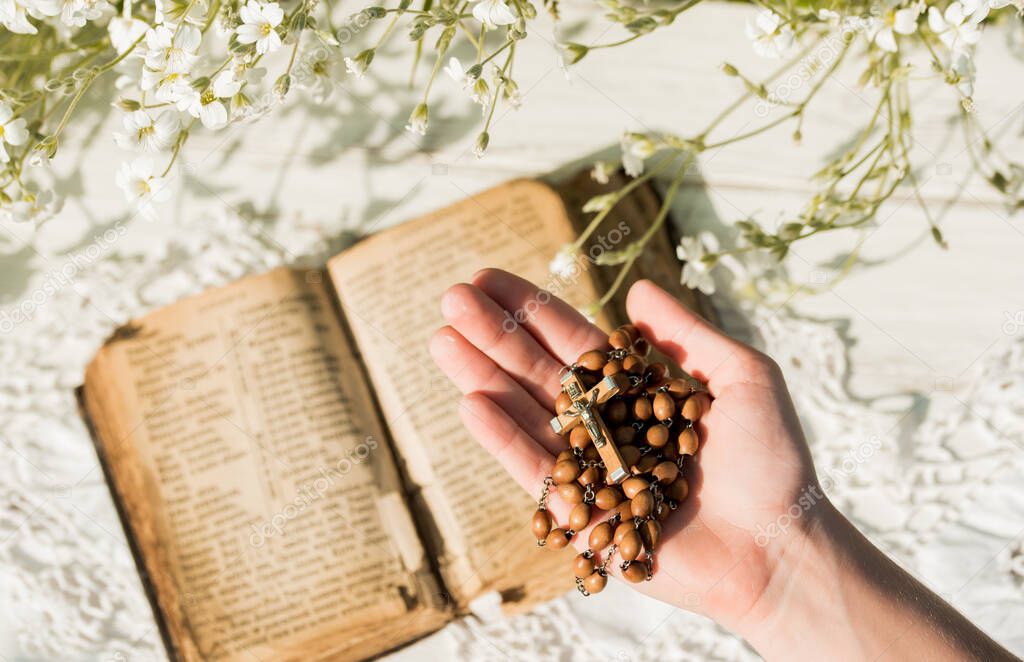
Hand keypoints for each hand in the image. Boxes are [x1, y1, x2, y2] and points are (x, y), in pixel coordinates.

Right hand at [429, 268, 820, 630]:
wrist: (778, 545)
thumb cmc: (772, 462)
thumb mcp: (742, 377)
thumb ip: (687, 334)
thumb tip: (637, 288)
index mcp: (635, 393)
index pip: (573, 342)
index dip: (532, 310)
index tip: (488, 278)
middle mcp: (604, 426)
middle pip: (538, 372)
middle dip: (496, 334)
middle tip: (451, 298)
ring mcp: (587, 468)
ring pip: (525, 414)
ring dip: (482, 376)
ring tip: (442, 340)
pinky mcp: (578, 512)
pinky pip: (534, 470)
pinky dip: (501, 437)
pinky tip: (470, 400)